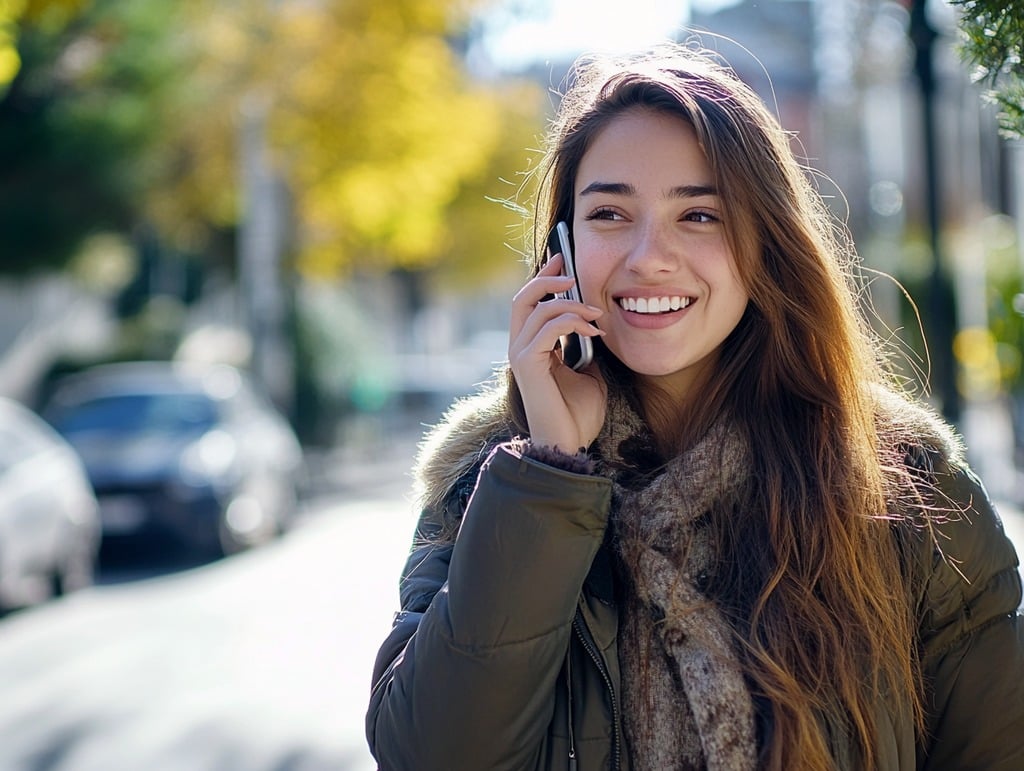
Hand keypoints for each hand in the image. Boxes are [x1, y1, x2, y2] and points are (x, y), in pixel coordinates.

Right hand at [508, 254, 607, 451]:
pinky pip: (547, 328)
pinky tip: (593, 330)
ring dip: (570, 303)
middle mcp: (520, 348)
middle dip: (547, 278)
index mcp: (532, 348)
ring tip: (597, 314)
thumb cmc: (578, 415)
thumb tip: (595, 325)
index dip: (545, 280)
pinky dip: (572, 321)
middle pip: (522, 298)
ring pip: (535, 308)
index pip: (530, 304)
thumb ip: (585, 348)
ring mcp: (521, 356)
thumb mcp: (590, 372)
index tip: (564, 263)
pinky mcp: (527, 365)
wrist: (570, 445)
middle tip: (571, 269)